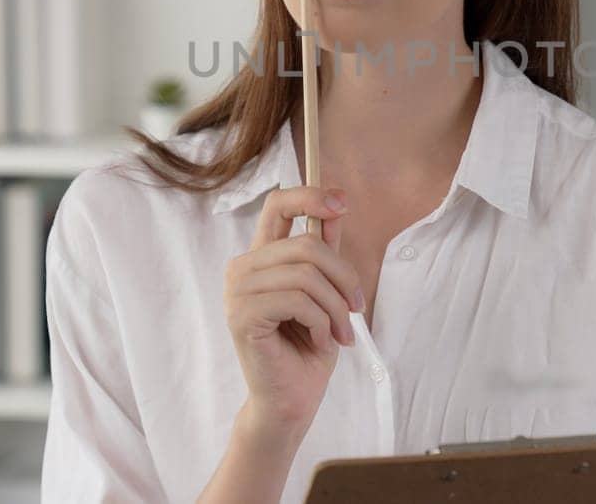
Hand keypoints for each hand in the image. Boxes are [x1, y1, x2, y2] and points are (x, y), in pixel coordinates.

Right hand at [223, 185, 363, 437]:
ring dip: (336, 308)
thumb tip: (336, 206)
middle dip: (344, 277)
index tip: (341, 203)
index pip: (277, 205)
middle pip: (306, 245)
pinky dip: (321, 323)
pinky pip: (298, 302)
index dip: (309, 196)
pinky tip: (320, 341)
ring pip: (306, 275)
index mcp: (262, 257)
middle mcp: (244, 268)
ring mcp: (238, 291)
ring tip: (341, 334)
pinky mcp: (242, 316)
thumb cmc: (308, 347)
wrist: (292, 399)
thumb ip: (325, 251)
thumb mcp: (327, 292)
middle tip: (358, 309)